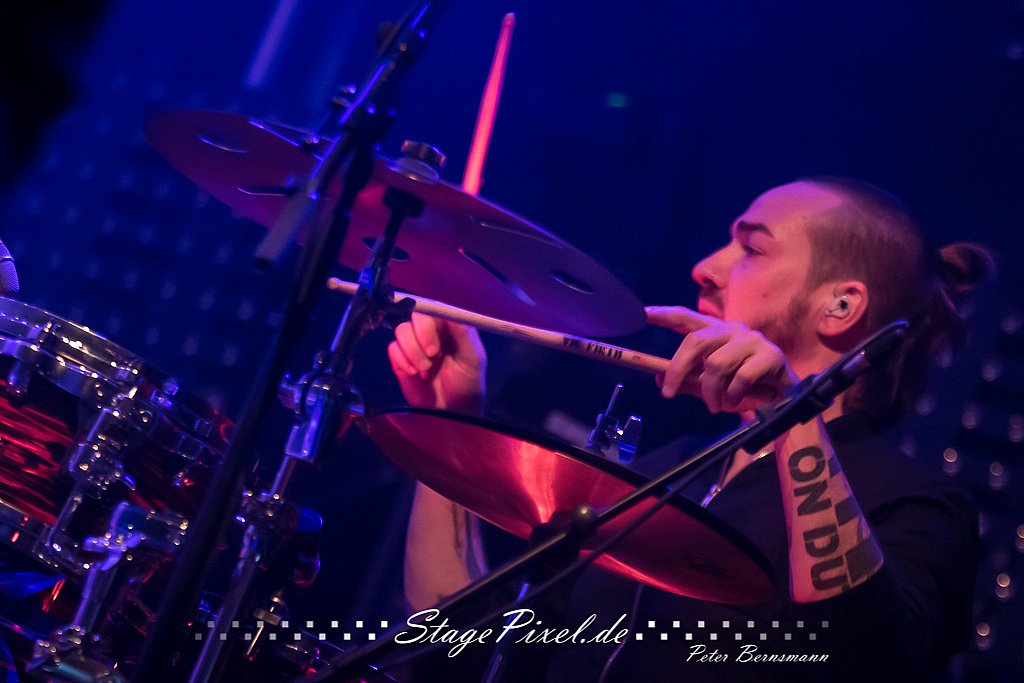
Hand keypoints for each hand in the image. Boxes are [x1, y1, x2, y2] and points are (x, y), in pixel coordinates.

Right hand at [387, 313, 485, 413]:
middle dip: (420, 336)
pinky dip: (402, 360)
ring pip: (401, 330)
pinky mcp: (401, 359)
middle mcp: (431, 332)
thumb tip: (452, 313)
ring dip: (412, 351)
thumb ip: (464, 334)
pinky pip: (393, 348)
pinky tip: (414, 374)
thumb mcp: (473, 359)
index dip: (431, 321)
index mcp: (450, 327)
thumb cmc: (467, 385)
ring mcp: (414, 345)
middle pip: (415, 316)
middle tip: (432, 355)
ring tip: (425, 371)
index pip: (435, 309)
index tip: (435, 341)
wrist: (451, 413)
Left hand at [645, 306, 797, 412]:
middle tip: (668, 392)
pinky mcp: (771, 356)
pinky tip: (736, 402)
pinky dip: (733, 395)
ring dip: (710, 390)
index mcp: (718, 333)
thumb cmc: (744, 390)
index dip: (666, 314)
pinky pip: (741, 377)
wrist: (782, 402)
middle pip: (696, 340)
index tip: (644, 313)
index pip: (688, 318)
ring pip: (716, 363)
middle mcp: (734, 330)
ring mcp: (753, 341)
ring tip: (714, 405)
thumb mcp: (710, 387)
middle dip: (678, 368)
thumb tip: (657, 377)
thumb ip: (687, 381)